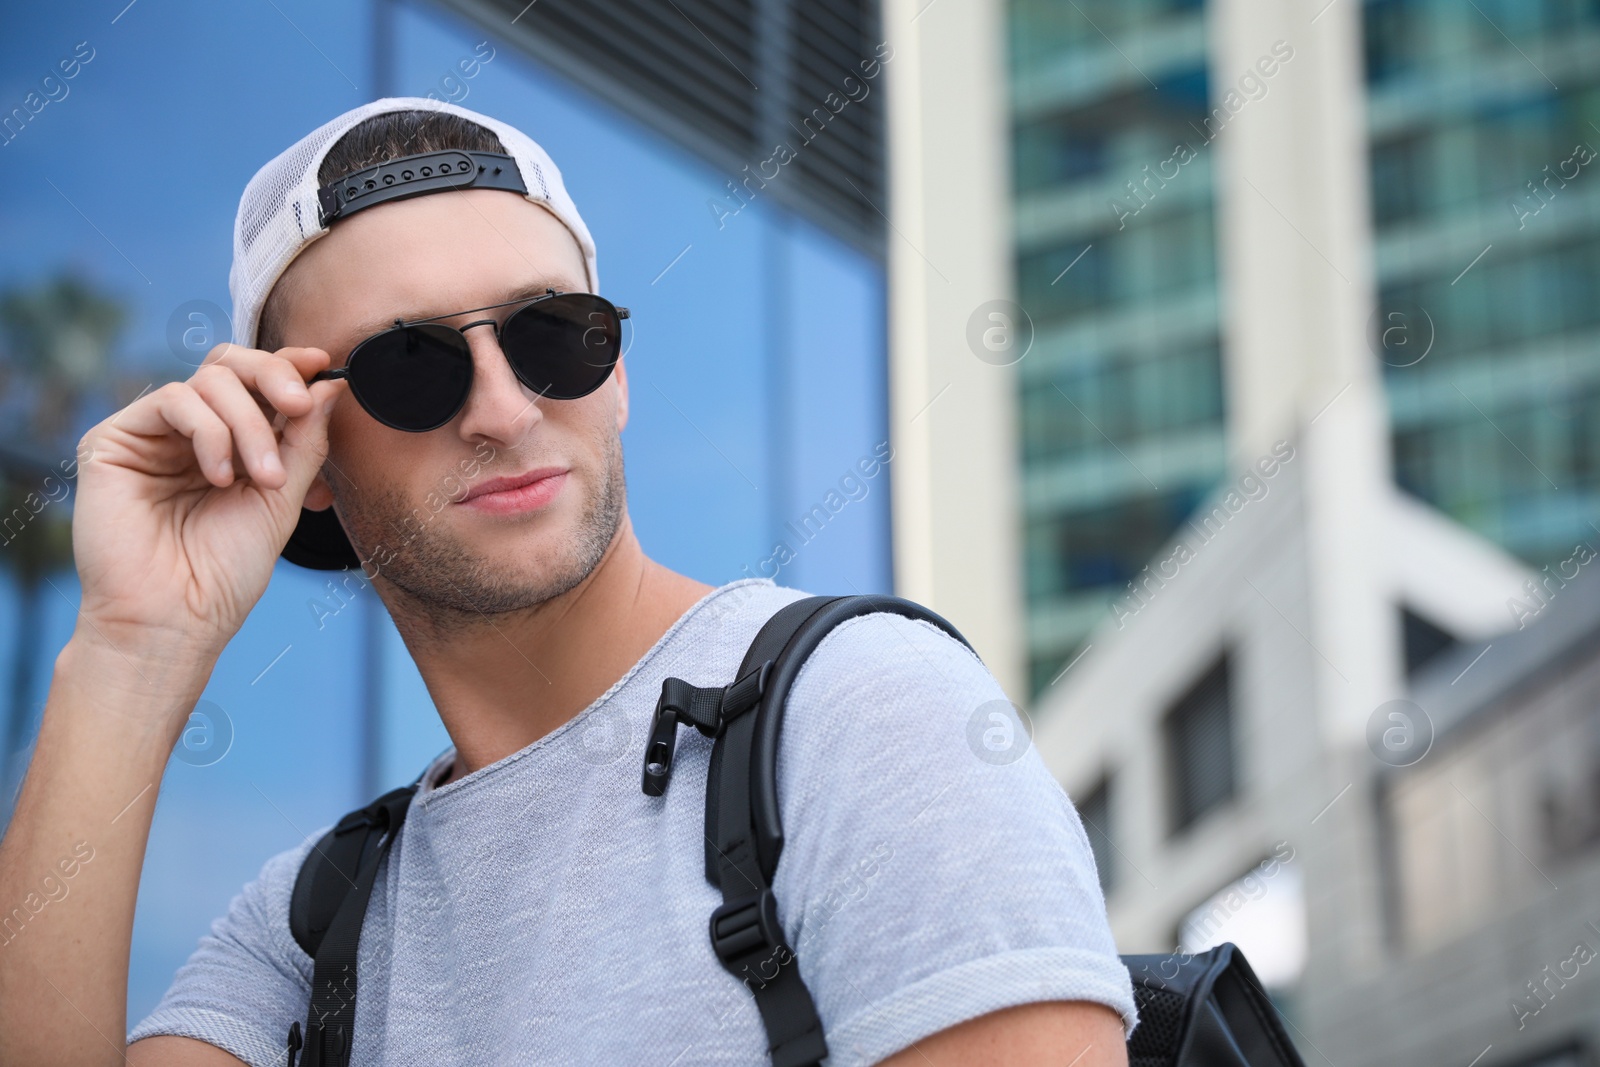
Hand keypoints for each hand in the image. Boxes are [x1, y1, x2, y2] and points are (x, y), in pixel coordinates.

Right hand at [69, 343, 347, 665]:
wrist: (176, 619)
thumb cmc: (225, 571)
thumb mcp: (281, 498)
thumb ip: (303, 441)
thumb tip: (329, 385)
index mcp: (228, 443)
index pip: (254, 383)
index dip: (288, 366)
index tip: (323, 365)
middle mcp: (187, 433)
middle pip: (228, 364)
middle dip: (273, 376)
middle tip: (300, 406)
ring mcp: (150, 435)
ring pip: (208, 381)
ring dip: (249, 425)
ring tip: (261, 479)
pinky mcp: (113, 441)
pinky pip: (173, 402)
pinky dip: (210, 433)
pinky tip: (220, 478)